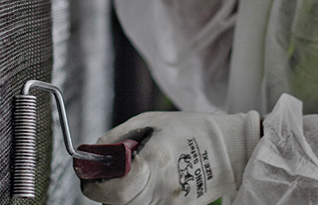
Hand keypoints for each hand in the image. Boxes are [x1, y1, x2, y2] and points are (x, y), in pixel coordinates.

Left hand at [81, 110, 259, 204]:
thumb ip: (118, 136)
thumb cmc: (190, 129)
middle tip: (104, 174)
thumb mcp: (150, 121)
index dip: (95, 185)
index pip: (116, 190)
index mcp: (157, 162)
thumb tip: (95, 151)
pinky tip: (143, 183)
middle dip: (103, 191)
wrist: (228, 150)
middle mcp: (163, 190)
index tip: (88, 175)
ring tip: (127, 175)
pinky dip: (136, 199)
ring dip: (119, 196)